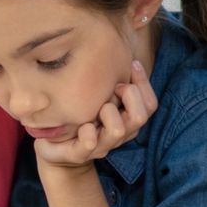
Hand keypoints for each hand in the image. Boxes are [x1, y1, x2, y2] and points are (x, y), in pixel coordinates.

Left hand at [32, 60, 157, 168]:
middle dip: (129, 95)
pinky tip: (82, 125)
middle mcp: (119, 134)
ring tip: (96, 108)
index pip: (150, 104)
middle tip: (114, 86)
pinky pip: (89, 143)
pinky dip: (86, 132)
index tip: (132, 64)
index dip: (144, 83)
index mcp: (127, 120)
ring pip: (117, 130)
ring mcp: (101, 145)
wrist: (56, 149)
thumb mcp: (99, 96)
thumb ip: (114, 80)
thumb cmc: (80, 117)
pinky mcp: (80, 153)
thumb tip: (125, 52)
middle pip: (141, 116)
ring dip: (108, 112)